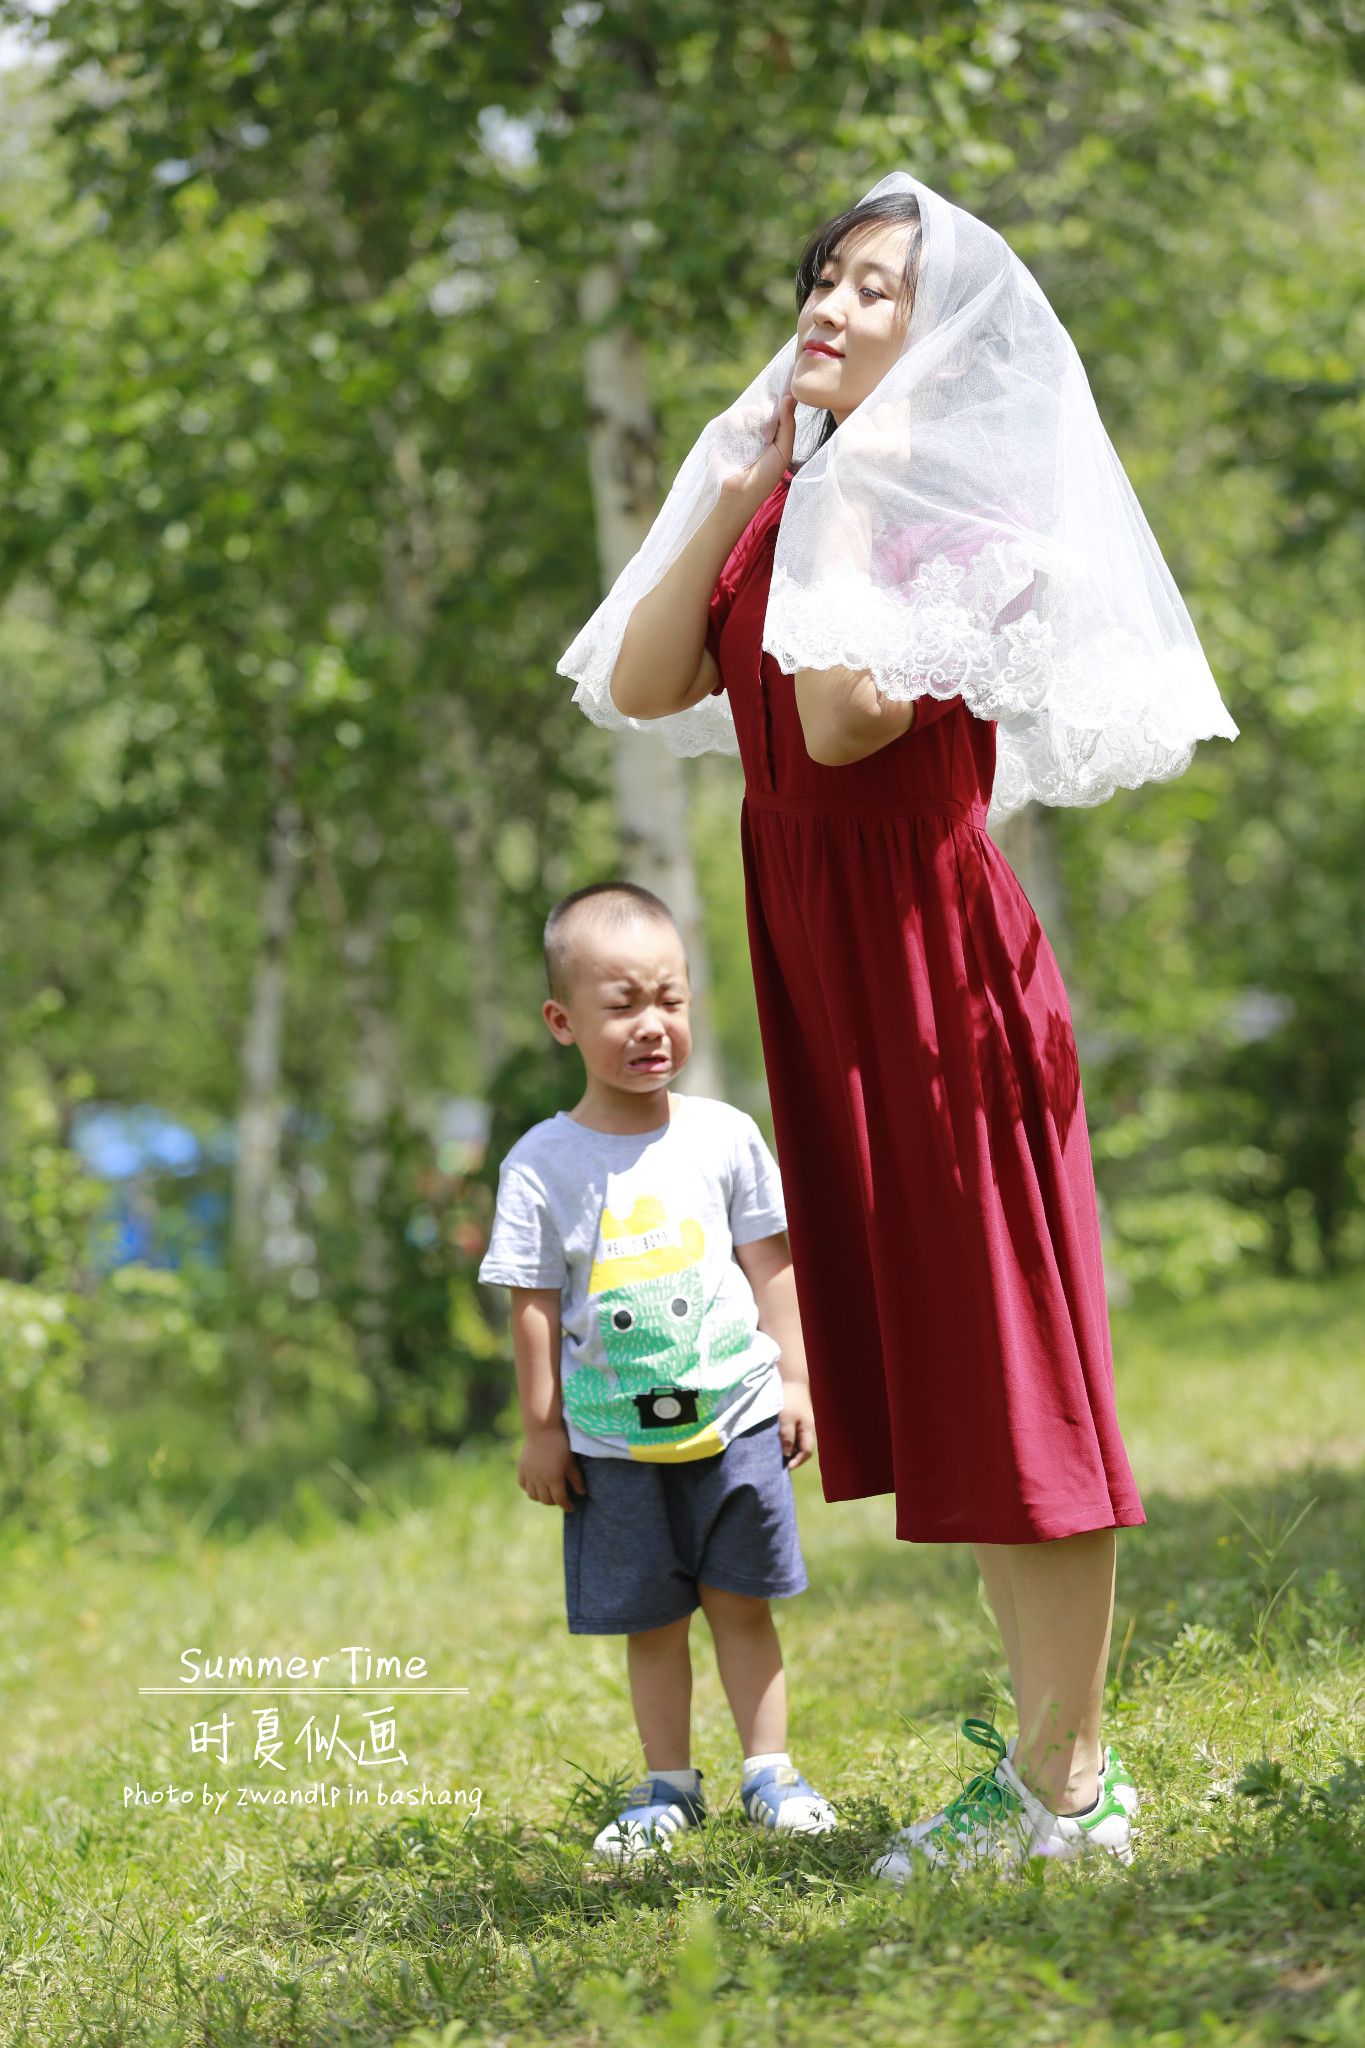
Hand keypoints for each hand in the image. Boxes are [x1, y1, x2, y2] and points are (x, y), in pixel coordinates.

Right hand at [518, 1426, 586, 1510]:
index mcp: (554, 1479)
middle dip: (555, 1502)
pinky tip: (536, 1485)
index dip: (567, 1506)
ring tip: (548, 1493)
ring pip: (533, 1496)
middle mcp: (540, 1480)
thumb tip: (582, 1493)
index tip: (572, 1507)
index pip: (561, 1500)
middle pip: (546, 1500)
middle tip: (561, 1498)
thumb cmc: (560, 1444)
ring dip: (541, 1497)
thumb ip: (576, 1479)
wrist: (542, 1429)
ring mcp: (529, 1475)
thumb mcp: (571, 1462)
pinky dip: (530, 1489)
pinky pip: (523, 1486)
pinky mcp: (521, 1469)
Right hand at [721, 371, 797, 506]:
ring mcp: (738, 429)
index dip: (784, 394)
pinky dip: (738, 423)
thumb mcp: (782, 452)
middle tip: (769, 417)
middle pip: (763, 405)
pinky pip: (733, 417)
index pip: (778, 408)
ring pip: (749, 410)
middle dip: (768, 405)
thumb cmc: (763, 479)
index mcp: (772, 433)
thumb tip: (789, 398)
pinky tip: (741, 440)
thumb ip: (788, 426)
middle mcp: (756, 428)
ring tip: (753, 442)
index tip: (791, 375)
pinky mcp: (723, 430)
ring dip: (752, 419)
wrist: (736, 495)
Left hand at [779, 1384, 815, 1469]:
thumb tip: (788, 1454)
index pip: (806, 1452)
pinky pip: (795, 1433)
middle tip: (781, 1463)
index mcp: (808, 1429)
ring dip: (791, 1448)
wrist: (792, 1380)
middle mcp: (809, 1428)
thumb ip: (787, 1437)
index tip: (786, 1467)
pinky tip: (780, 1440)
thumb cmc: (789, 1399)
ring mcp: (804, 1422)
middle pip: (803, 1448)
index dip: (797, 1461)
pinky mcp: (798, 1417)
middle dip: (794, 1457)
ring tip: (779, 1453)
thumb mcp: (786, 1419)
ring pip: (799, 1441)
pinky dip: (789, 1439)